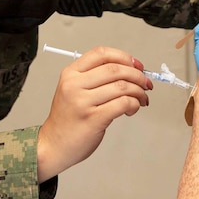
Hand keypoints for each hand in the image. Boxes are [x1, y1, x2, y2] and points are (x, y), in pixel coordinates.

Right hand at [37, 46, 151, 181]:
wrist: (53, 145)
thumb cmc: (67, 119)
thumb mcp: (73, 90)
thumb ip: (95, 78)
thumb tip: (130, 71)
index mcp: (70, 74)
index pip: (101, 53)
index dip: (124, 57)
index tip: (136, 65)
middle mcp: (74, 85)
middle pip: (115, 69)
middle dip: (137, 75)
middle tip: (146, 83)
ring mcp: (83, 102)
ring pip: (122, 86)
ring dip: (139, 92)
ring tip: (141, 99)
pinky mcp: (93, 119)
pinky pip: (123, 103)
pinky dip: (134, 104)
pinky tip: (132, 109)